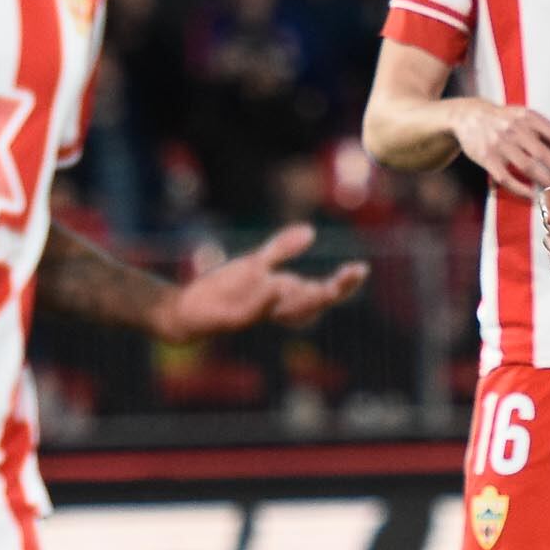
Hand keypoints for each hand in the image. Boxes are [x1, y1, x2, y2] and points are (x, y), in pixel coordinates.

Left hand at [159, 225, 369, 340]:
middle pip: (314, 301)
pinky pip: (252, 310)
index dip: (345, 283)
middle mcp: (277, 307)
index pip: (324, 291)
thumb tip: (310, 231)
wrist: (189, 311)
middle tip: (354, 273)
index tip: (360, 269)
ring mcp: (257, 312)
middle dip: (335, 289)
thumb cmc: (225, 290)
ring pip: (289, 309)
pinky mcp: (232, 318)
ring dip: (308, 297)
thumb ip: (283, 248)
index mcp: (287, 296)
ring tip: (327, 286)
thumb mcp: (255, 263)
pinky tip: (273, 285)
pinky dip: (264, 300)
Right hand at [449, 99, 549, 199]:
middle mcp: (515, 129)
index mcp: (529, 117)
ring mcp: (500, 144)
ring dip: (544, 181)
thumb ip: (549, 133)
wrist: (469, 116)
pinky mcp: (487, 158)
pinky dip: (520, 189)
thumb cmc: (506, 120)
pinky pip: (506, 178)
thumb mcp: (526, 117)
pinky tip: (531, 197)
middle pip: (543, 153)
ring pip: (527, 167)